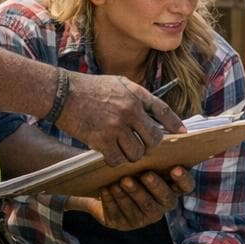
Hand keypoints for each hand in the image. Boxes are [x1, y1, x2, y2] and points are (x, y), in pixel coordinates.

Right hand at [58, 74, 185, 164]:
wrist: (61, 92)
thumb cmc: (89, 87)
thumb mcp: (118, 83)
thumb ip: (137, 96)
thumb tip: (152, 113)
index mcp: (136, 95)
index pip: (163, 111)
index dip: (175, 124)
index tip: (183, 133)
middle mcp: (130, 111)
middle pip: (154, 138)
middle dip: (150, 146)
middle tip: (143, 147)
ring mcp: (116, 126)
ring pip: (137, 152)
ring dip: (133, 156)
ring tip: (125, 151)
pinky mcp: (101, 140)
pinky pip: (118, 159)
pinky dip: (116, 161)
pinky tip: (111, 156)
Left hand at [70, 167, 192, 230]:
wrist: (103, 187)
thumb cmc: (128, 169)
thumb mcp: (141, 162)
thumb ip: (153, 156)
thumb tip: (158, 138)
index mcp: (172, 189)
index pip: (186, 187)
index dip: (183, 179)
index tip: (176, 168)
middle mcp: (162, 206)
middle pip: (165, 199)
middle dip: (155, 187)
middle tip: (145, 174)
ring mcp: (144, 218)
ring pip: (142, 207)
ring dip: (132, 193)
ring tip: (121, 180)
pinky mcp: (124, 223)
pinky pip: (120, 214)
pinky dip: (113, 200)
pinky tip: (107, 188)